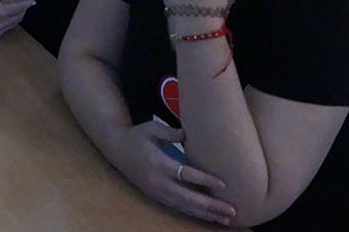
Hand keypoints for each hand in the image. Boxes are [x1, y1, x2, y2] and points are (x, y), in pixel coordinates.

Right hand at [0, 0, 34, 37]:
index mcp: (0, 11)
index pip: (20, 8)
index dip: (28, 4)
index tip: (33, 1)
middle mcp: (0, 23)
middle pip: (18, 17)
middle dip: (22, 10)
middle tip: (23, 3)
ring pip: (13, 24)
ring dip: (16, 17)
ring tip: (15, 9)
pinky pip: (6, 29)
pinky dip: (8, 23)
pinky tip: (5, 16)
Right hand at [112, 122, 235, 225]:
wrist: (116, 149)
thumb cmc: (137, 136)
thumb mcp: (151, 128)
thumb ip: (169, 132)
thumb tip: (186, 134)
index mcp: (157, 162)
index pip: (184, 174)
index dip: (204, 180)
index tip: (223, 184)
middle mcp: (157, 181)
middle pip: (187, 197)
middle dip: (210, 205)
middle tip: (231, 210)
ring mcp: (156, 192)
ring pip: (184, 207)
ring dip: (206, 214)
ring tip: (226, 220)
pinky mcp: (156, 197)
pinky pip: (178, 208)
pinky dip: (195, 214)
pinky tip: (210, 217)